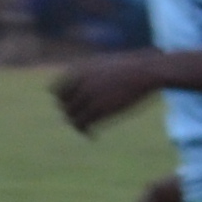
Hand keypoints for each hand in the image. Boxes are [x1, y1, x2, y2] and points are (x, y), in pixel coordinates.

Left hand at [52, 50, 167, 134]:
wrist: (145, 70)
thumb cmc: (128, 66)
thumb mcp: (104, 65)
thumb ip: (89, 75)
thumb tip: (81, 82)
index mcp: (78, 72)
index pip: (56, 90)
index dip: (62, 100)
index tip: (68, 106)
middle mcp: (80, 84)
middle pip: (63, 105)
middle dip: (70, 112)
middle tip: (79, 118)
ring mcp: (89, 96)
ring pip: (72, 116)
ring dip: (77, 124)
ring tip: (86, 128)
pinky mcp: (100, 108)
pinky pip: (84, 124)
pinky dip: (86, 132)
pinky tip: (92, 135)